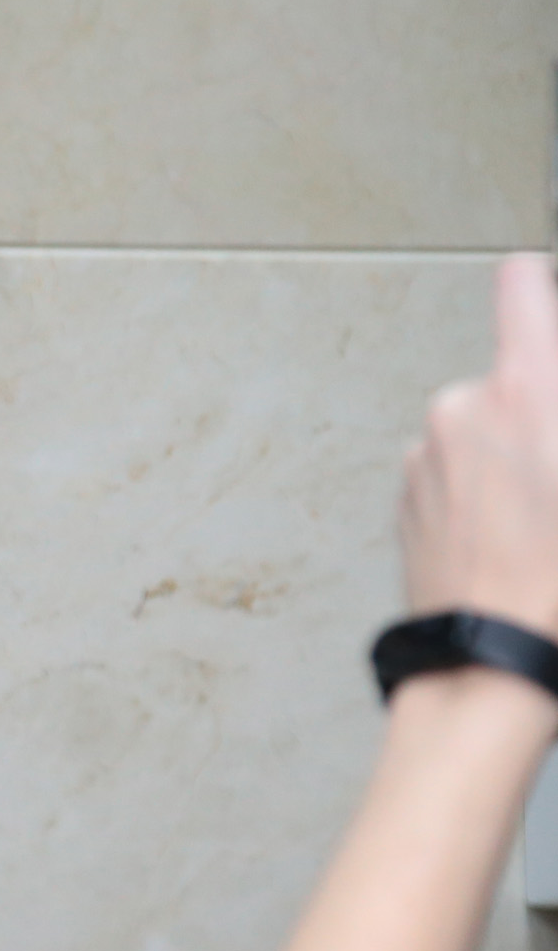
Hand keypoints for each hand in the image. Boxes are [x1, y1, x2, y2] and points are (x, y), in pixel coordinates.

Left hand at [401, 255, 557, 637]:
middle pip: (514, 379)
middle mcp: (461, 407)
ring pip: (485, 430)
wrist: (495, 661)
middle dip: (545, 413)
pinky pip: (457, 472)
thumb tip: (544, 401)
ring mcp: (424, 456)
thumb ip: (554, 405)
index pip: (521, 290)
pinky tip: (514, 539)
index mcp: (526, 389)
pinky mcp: (407, 499)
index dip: (538, 289)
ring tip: (545, 520)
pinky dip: (485, 489)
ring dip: (517, 456)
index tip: (544, 293)